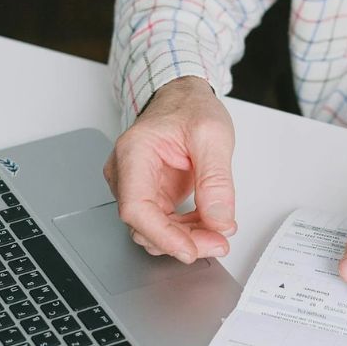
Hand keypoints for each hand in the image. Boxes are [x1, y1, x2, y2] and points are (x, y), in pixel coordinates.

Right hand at [102, 76, 236, 263]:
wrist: (184, 97)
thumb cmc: (190, 107)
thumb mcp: (213, 136)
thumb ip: (216, 180)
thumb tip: (219, 220)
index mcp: (133, 151)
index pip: (135, 207)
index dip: (162, 235)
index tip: (190, 249)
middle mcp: (126, 172)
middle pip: (144, 224)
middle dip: (182, 240)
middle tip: (219, 241)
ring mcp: (136, 186)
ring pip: (154, 229)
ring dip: (187, 238)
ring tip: (219, 232)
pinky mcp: (151, 195)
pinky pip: (164, 223)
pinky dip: (187, 230)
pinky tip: (209, 225)